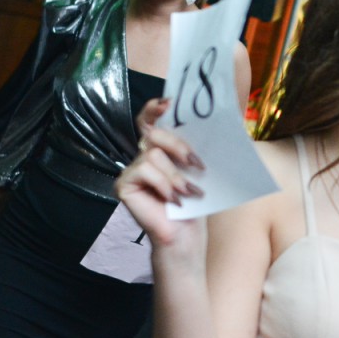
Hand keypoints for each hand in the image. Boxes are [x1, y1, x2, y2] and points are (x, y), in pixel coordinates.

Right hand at [116, 101, 205, 248]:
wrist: (186, 234)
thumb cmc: (195, 204)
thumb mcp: (200, 171)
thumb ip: (197, 148)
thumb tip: (215, 124)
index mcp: (162, 149)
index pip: (151, 121)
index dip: (155, 109)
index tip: (168, 103)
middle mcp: (144, 156)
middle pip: (154, 134)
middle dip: (178, 145)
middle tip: (197, 164)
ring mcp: (131, 170)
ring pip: (152, 155)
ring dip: (175, 175)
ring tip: (189, 193)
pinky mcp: (123, 185)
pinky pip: (143, 172)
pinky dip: (163, 185)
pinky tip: (173, 200)